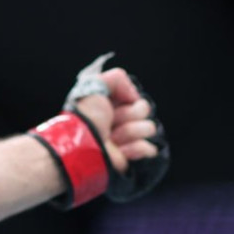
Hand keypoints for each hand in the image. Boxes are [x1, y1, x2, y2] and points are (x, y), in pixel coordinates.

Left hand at [29, 53, 170, 207]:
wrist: (83, 144)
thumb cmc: (87, 116)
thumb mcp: (96, 85)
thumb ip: (118, 78)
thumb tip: (135, 96)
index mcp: (114, 105)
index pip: (136, 97)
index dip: (126, 99)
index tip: (111, 104)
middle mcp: (122, 121)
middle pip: (145, 110)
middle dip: (127, 114)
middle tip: (110, 122)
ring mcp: (129, 139)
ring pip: (149, 128)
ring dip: (129, 132)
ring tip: (111, 138)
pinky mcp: (132, 155)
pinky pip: (149, 148)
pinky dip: (134, 148)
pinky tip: (119, 150)